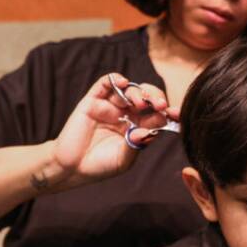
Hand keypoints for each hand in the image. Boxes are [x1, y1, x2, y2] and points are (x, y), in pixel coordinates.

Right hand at [43, 73, 176, 188]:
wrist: (71, 168)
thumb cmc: (99, 166)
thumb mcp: (123, 160)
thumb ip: (135, 145)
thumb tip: (149, 132)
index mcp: (138, 127)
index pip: (157, 114)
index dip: (168, 112)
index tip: (175, 114)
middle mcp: (126, 114)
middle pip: (146, 97)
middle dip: (155, 98)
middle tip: (159, 104)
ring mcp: (110, 106)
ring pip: (129, 89)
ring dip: (138, 92)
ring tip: (139, 103)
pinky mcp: (93, 100)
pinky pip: (105, 83)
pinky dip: (115, 79)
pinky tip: (122, 82)